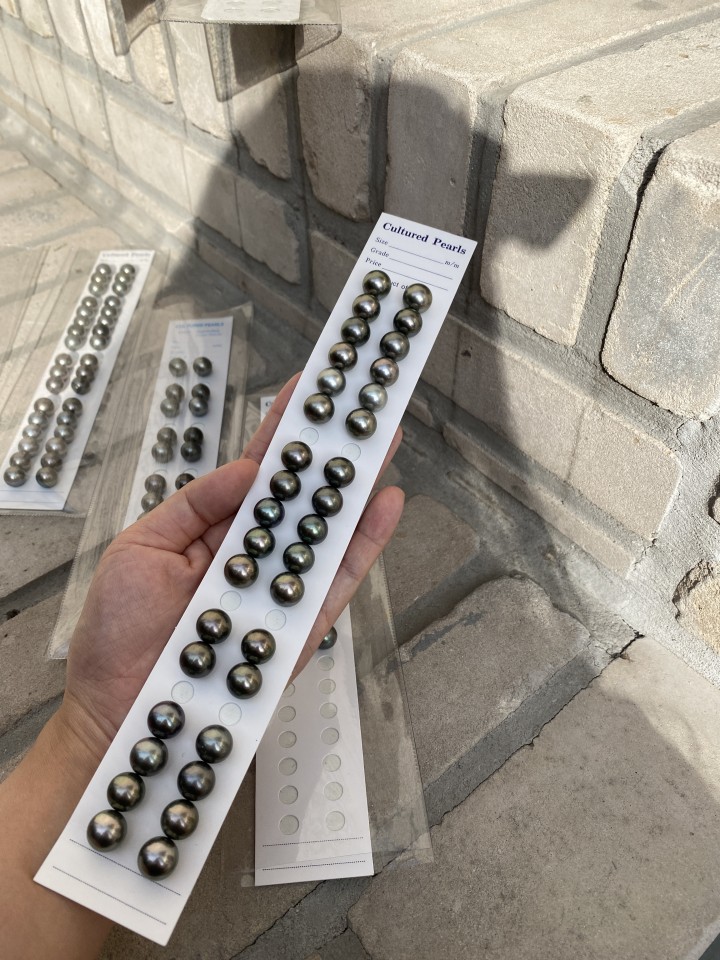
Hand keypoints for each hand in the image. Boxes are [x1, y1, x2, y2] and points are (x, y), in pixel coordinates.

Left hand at [62, 375, 403, 763]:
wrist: (124, 710)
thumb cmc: (119, 634)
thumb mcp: (141, 547)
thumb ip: (195, 504)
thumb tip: (248, 470)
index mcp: (215, 530)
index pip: (259, 470)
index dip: (285, 429)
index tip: (311, 388)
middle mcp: (254, 554)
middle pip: (303, 493)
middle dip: (334, 449)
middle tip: (364, 404)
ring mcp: (281, 587)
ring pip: (329, 528)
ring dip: (359, 483)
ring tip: (383, 437)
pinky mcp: (301, 626)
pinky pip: (340, 580)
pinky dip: (366, 543)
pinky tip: (386, 504)